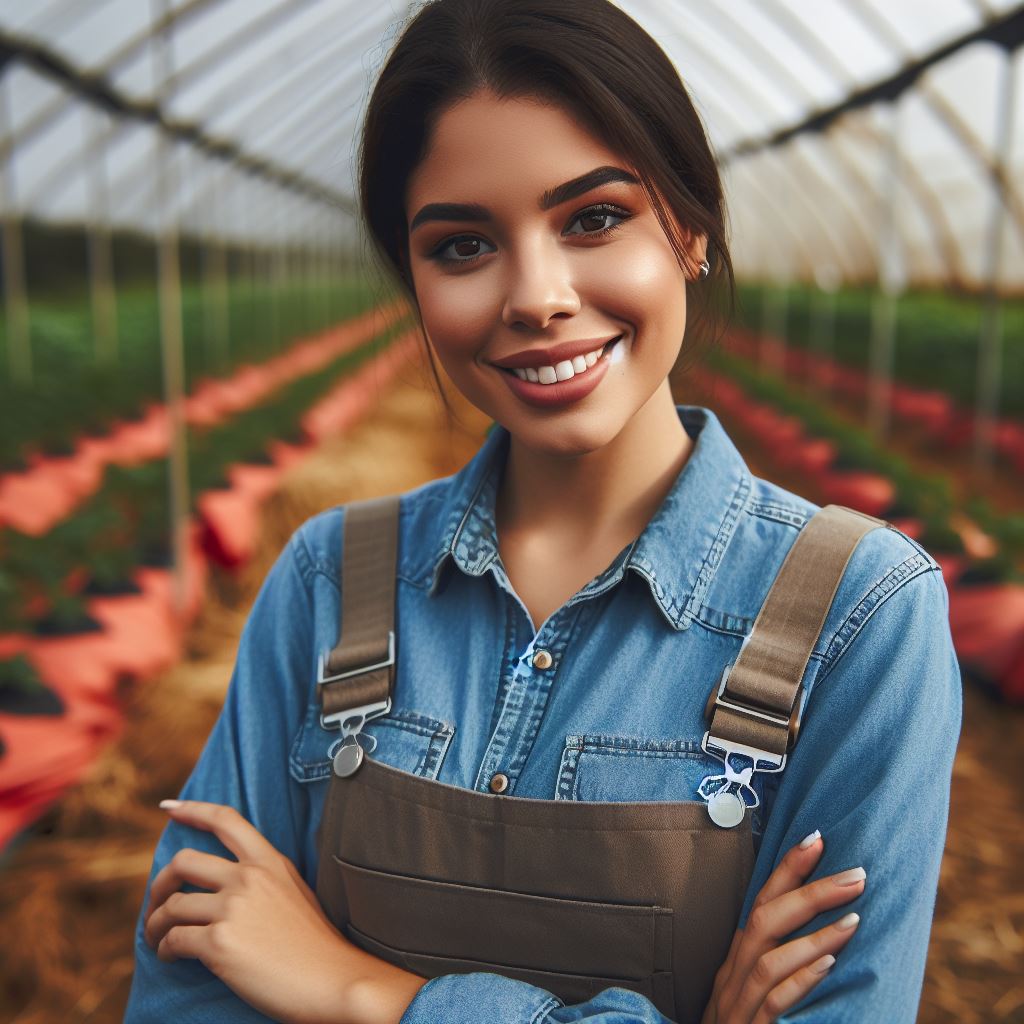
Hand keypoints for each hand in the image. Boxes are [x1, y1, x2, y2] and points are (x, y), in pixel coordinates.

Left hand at [144, 799, 427, 1023]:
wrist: (330, 979)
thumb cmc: (314, 944)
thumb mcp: (295, 892)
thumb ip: (264, 878)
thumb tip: (229, 881)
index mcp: (269, 862)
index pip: (226, 820)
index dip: (193, 810)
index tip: (169, 810)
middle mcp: (249, 878)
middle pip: (183, 861)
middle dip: (160, 883)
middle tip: (157, 902)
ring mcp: (234, 909)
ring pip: (172, 905)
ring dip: (155, 924)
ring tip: (157, 938)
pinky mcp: (220, 943)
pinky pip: (174, 940)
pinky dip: (164, 949)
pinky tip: (170, 956)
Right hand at [700, 831, 864, 1023]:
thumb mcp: (755, 994)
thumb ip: (780, 964)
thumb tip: (823, 932)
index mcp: (737, 960)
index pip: (760, 902)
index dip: (787, 868)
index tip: (817, 838)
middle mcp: (733, 976)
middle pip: (764, 920)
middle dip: (810, 891)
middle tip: (855, 874)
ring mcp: (738, 1005)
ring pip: (769, 958)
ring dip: (814, 933)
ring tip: (855, 917)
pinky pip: (773, 1001)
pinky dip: (801, 978)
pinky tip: (830, 963)